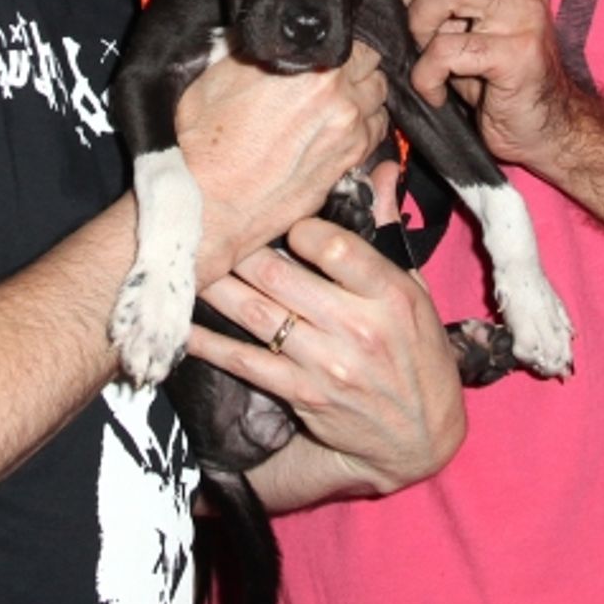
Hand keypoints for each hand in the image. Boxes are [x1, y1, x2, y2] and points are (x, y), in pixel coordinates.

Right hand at [178, 42, 388, 285]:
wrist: (208, 203)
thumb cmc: (205, 142)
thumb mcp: (218, 75)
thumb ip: (255, 49)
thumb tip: (269, 38)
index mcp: (314, 69)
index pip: (357, 45)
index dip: (338, 50)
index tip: (323, 57)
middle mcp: (341, 101)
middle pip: (373, 73)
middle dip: (356, 73)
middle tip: (332, 80)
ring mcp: (349, 137)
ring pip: (378, 106)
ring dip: (363, 103)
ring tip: (337, 107)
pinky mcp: (347, 168)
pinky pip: (373, 139)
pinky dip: (363, 132)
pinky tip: (338, 133)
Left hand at [187, 212, 464, 498]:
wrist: (422, 434)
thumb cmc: (417, 349)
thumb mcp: (414, 287)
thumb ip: (387, 226)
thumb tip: (379, 168)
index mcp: (390, 294)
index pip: (333, 246)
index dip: (299, 226)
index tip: (284, 215)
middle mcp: (358, 329)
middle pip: (281, 276)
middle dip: (241, 247)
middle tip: (212, 223)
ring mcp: (326, 365)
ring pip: (256, 313)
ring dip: (215, 285)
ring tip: (187, 259)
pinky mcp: (301, 394)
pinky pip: (245, 362)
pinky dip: (208, 342)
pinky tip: (180, 323)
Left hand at [386, 0, 579, 174]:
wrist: (543, 123)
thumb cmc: (488, 65)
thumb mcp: (457, 11)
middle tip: (396, 13)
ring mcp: (527, 12)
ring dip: (419, 26)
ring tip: (424, 53)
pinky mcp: (521, 53)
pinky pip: (449, 49)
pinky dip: (427, 74)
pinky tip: (434, 89)